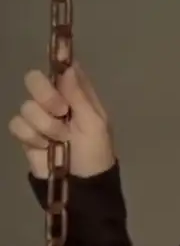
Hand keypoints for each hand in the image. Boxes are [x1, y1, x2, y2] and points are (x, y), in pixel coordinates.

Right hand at [8, 62, 115, 177]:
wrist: (81, 183)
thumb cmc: (95, 152)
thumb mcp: (95, 123)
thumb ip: (80, 96)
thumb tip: (69, 67)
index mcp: (78, 95)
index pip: (64, 69)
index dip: (58, 62)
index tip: (57, 62)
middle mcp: (57, 101)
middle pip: (36, 80)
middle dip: (46, 95)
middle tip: (61, 111)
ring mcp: (40, 117)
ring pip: (26, 106)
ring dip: (45, 125)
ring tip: (60, 139)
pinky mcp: (27, 134)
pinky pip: (17, 125)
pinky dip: (31, 136)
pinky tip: (45, 146)